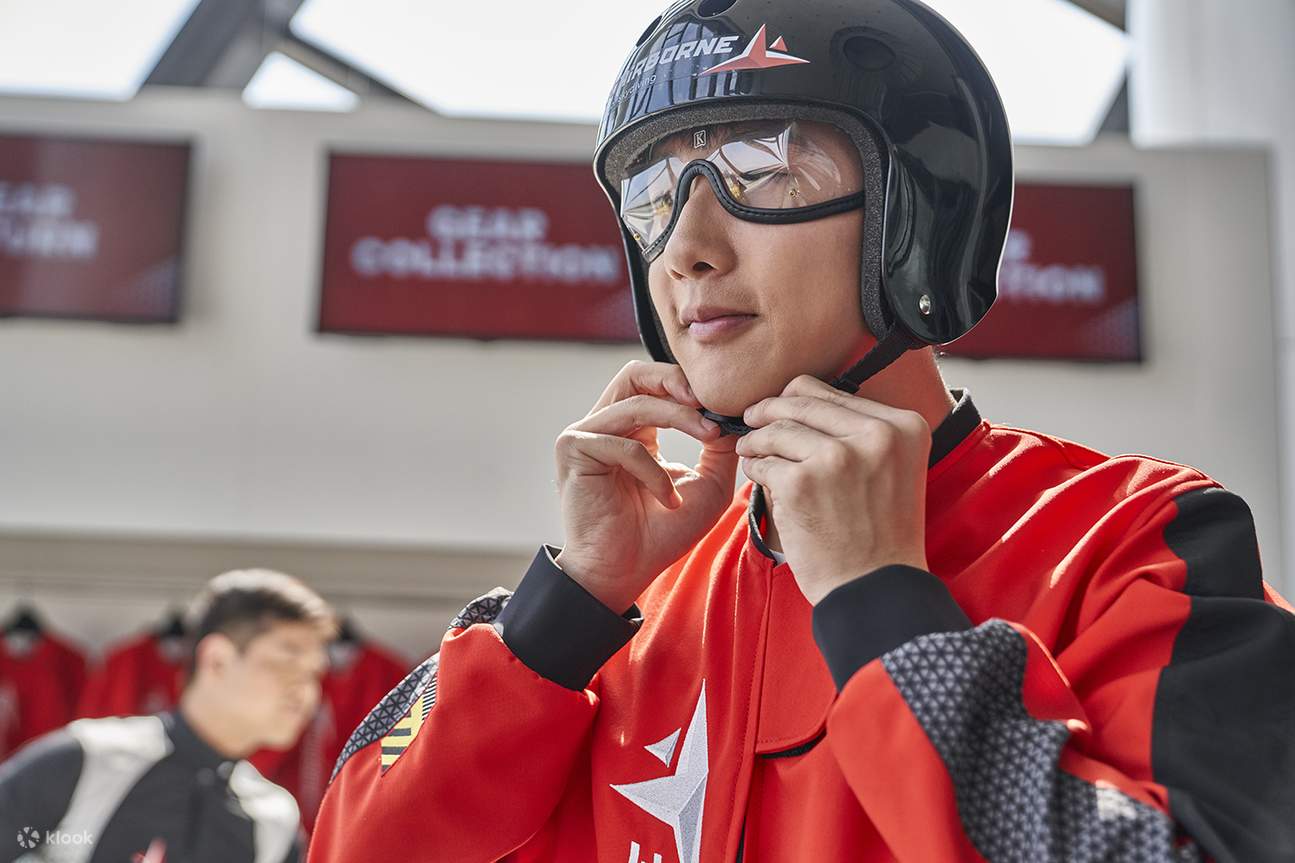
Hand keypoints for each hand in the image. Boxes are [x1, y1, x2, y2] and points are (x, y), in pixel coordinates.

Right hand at [554, 361, 738, 612]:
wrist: (625, 572)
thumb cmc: (662, 533)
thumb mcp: (708, 484)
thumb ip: (720, 446)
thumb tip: (737, 412)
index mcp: (632, 430)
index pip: (654, 384)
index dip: (689, 386)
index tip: (728, 405)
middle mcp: (605, 426)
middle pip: (635, 374)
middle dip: (677, 382)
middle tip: (711, 401)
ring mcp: (585, 435)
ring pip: (636, 402)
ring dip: (680, 418)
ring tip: (709, 437)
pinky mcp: (574, 450)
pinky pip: (624, 444)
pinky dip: (654, 471)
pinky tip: (668, 499)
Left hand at [736, 375, 930, 605]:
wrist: (875, 588)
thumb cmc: (880, 533)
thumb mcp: (892, 469)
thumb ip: (858, 432)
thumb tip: (798, 396)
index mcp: (903, 426)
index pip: (832, 392)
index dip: (797, 397)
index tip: (780, 405)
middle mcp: (875, 435)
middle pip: (800, 402)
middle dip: (768, 409)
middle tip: (751, 418)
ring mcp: (837, 458)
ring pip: (777, 430)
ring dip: (756, 440)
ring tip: (749, 450)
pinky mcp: (802, 483)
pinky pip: (763, 462)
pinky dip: (754, 468)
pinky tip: (755, 474)